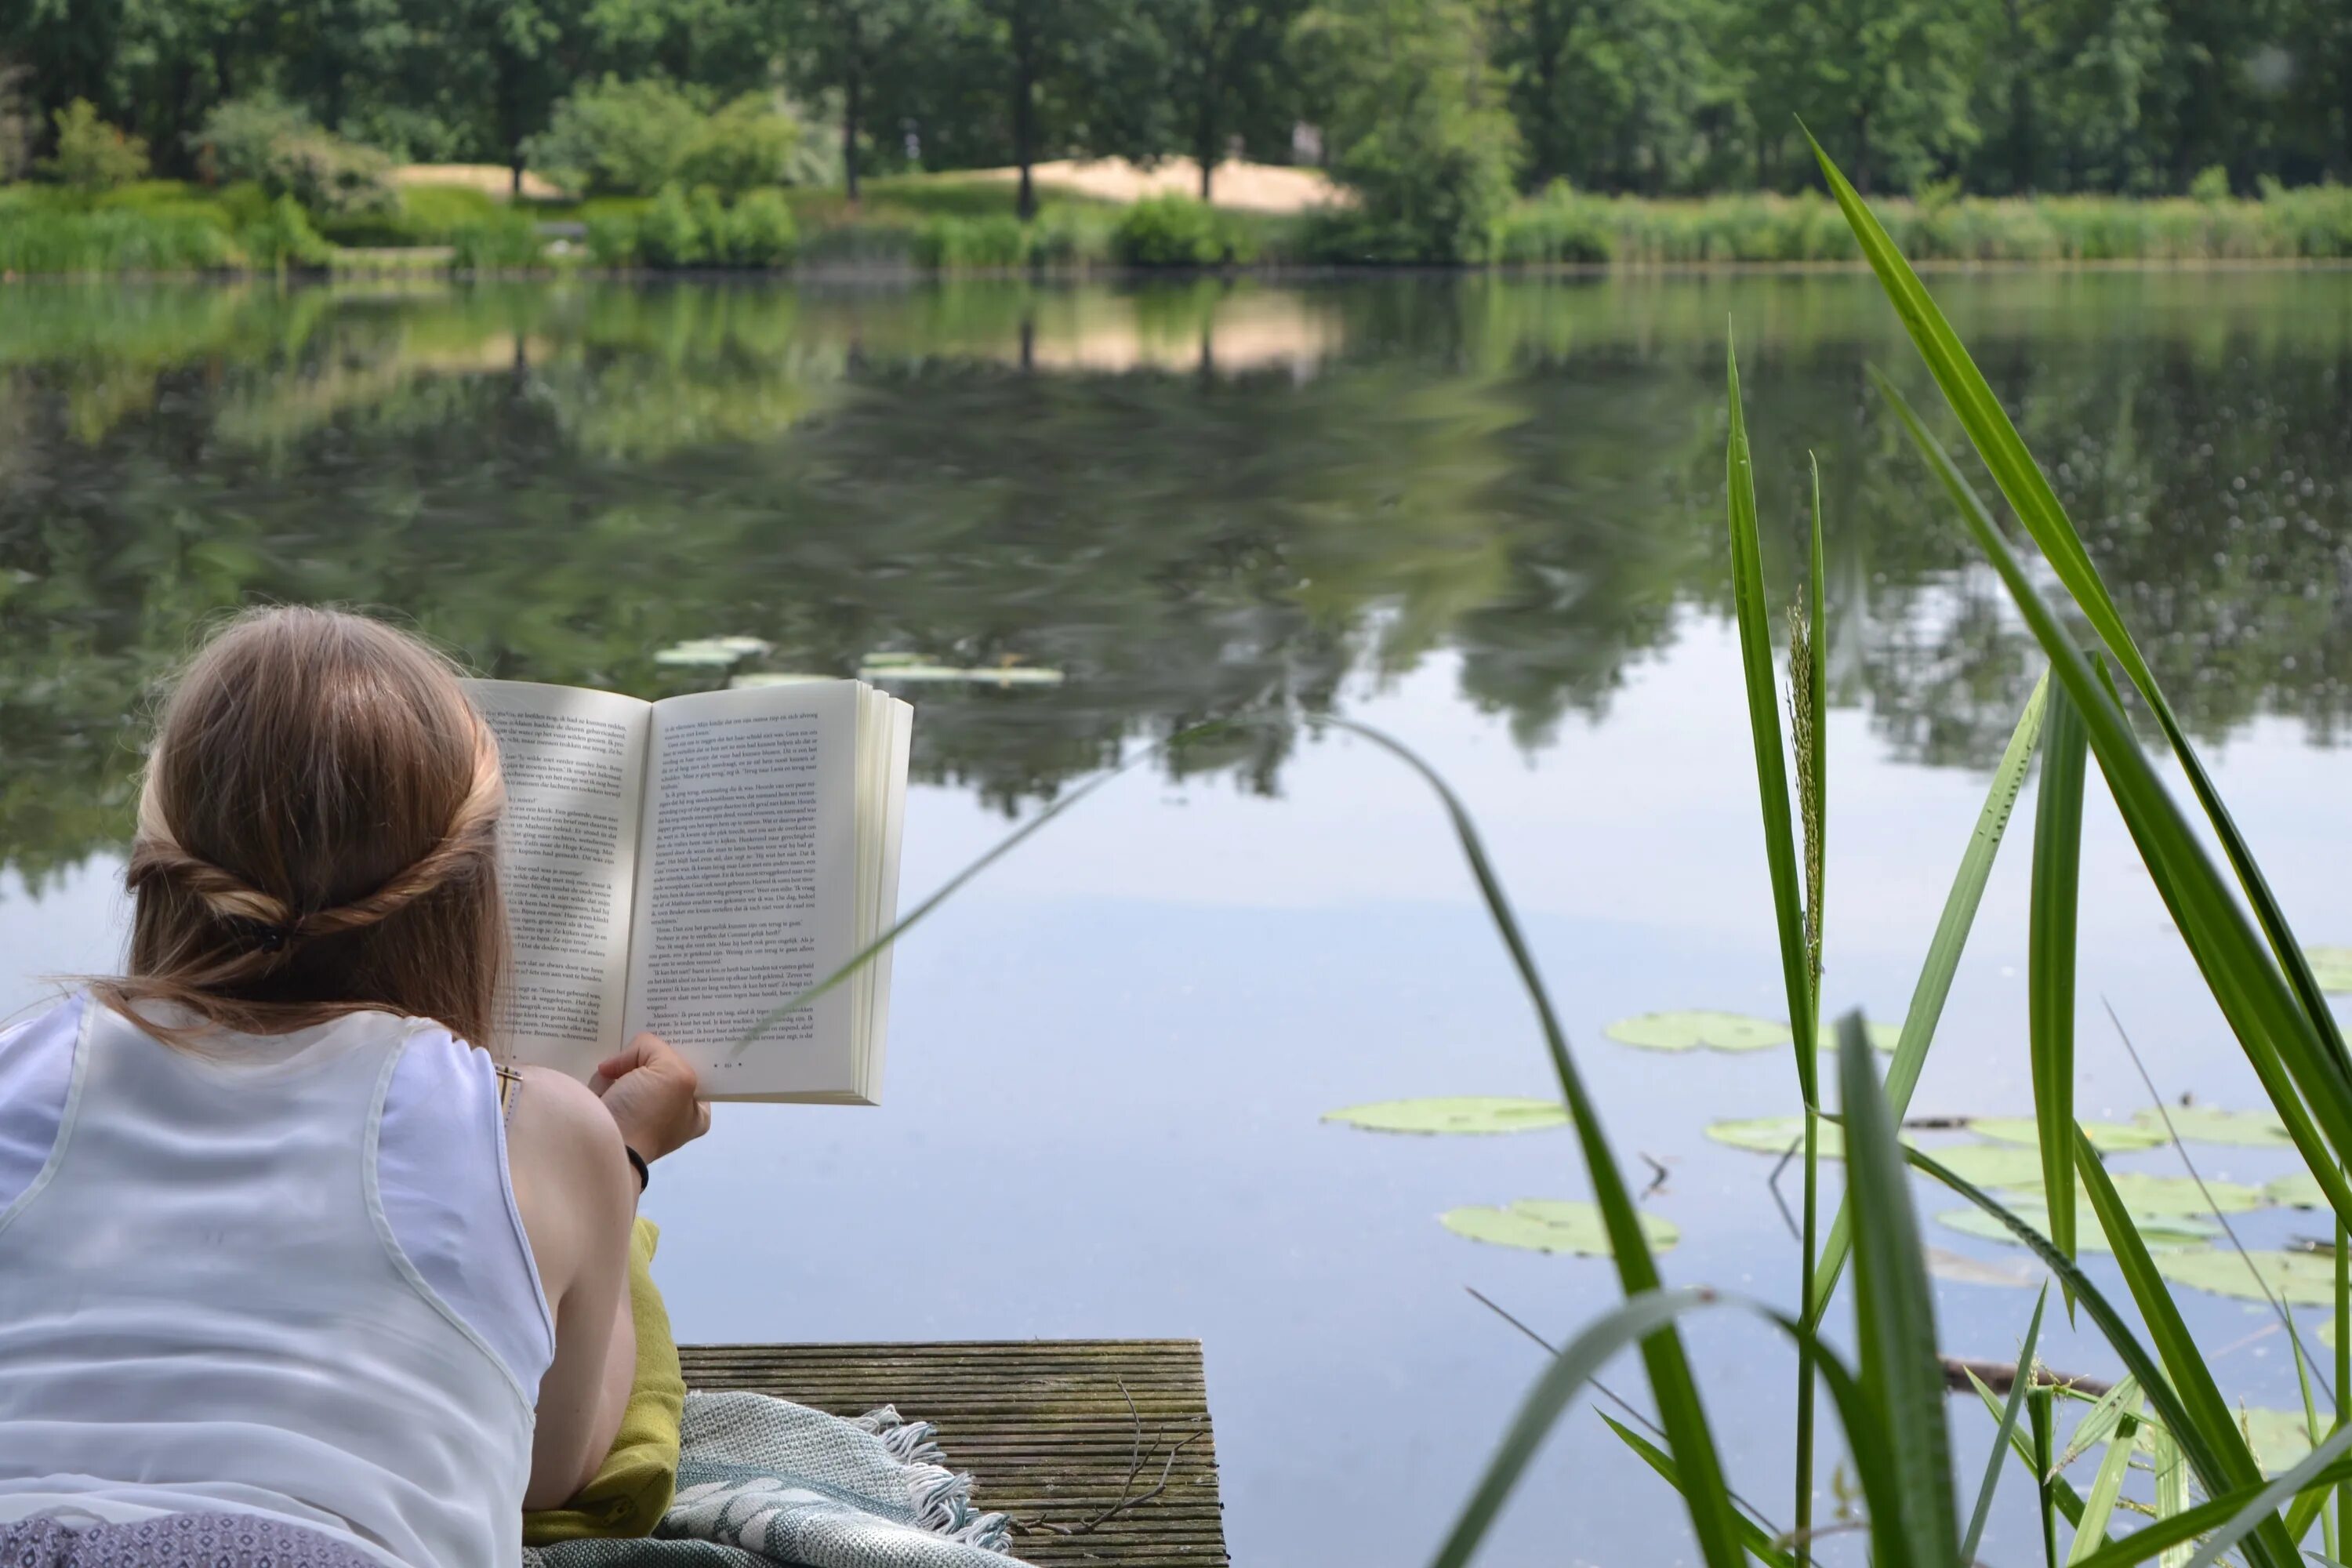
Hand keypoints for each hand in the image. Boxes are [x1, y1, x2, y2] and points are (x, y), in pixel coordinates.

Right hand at [589, 1033, 710, 1163]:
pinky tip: (601, 1079)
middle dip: (646, 1056)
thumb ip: (656, 1048)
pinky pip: (608, 1081)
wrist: (601, 1144)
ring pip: (631, 1070)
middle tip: (638, 1044)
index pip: (693, 1068)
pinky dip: (602, 1078)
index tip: (673, 1029)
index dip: (682, 1047)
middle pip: (659, 1065)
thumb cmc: (647, 1114)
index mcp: (696, 1110)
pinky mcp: (611, 1110)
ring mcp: (638, 1112)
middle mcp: (670, 1112)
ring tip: (612, 1072)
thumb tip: (622, 1061)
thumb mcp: (672, 1072)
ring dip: (619, 1067)